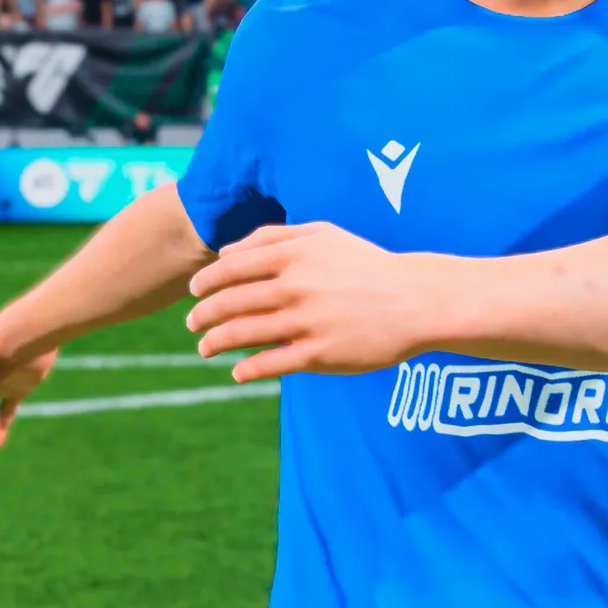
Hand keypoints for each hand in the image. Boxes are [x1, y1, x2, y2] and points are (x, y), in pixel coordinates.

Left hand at [186, 222, 452, 383]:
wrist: (414, 301)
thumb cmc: (366, 265)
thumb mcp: (324, 234)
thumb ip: (273, 236)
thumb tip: (226, 253)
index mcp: (293, 255)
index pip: (230, 268)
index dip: (205, 282)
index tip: (194, 292)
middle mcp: (295, 287)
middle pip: (230, 302)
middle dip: (202, 315)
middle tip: (192, 323)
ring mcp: (306, 322)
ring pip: (242, 334)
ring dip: (214, 342)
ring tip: (204, 348)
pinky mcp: (319, 355)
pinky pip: (270, 364)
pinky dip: (246, 370)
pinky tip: (237, 372)